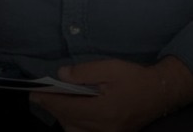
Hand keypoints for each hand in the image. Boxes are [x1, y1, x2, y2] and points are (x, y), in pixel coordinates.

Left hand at [30, 58, 192, 131]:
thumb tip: (61, 75)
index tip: (34, 93)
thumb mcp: (110, 68)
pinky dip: (74, 125)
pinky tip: (75, 112)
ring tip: (59, 100)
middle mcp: (102, 128)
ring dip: (63, 117)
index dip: (47, 100)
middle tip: (44, 93)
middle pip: (67, 122)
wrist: (159, 93)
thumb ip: (84, 72)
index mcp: (101, 110)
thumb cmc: (135, 78)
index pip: (66, 108)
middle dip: (53, 108)